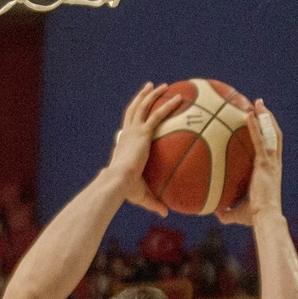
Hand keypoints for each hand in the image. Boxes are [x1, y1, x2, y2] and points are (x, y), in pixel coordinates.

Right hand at [108, 81, 181, 215]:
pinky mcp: (142, 132)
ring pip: (141, 106)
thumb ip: (155, 202)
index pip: (127, 129)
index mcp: (123, 145)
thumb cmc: (126, 190)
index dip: (132, 121)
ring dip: (151, 94)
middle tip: (148, 88)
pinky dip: (167, 104)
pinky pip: (157, 114)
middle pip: (132, 110)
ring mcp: (133, 131)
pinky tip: (179, 98)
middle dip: (140, 98)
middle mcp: (126, 134)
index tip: (138, 116)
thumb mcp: (142, 195)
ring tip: (160, 85)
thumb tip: (166, 213)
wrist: (118, 182)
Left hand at [216, 100, 282, 225]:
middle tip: (259, 106)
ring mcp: (271, 162)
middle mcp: (274, 163)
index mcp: (270, 171)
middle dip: (268, 119)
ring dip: (265, 116)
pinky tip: (247, 115)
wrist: (265, 218)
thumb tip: (215, 213)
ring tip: (257, 103)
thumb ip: (227, 211)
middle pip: (274, 135)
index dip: (268, 135)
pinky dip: (254, 126)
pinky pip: (259, 140)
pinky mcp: (265, 163)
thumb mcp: (238, 212)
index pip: (271, 148)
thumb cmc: (255, 218)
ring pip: (271, 133)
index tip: (260, 125)